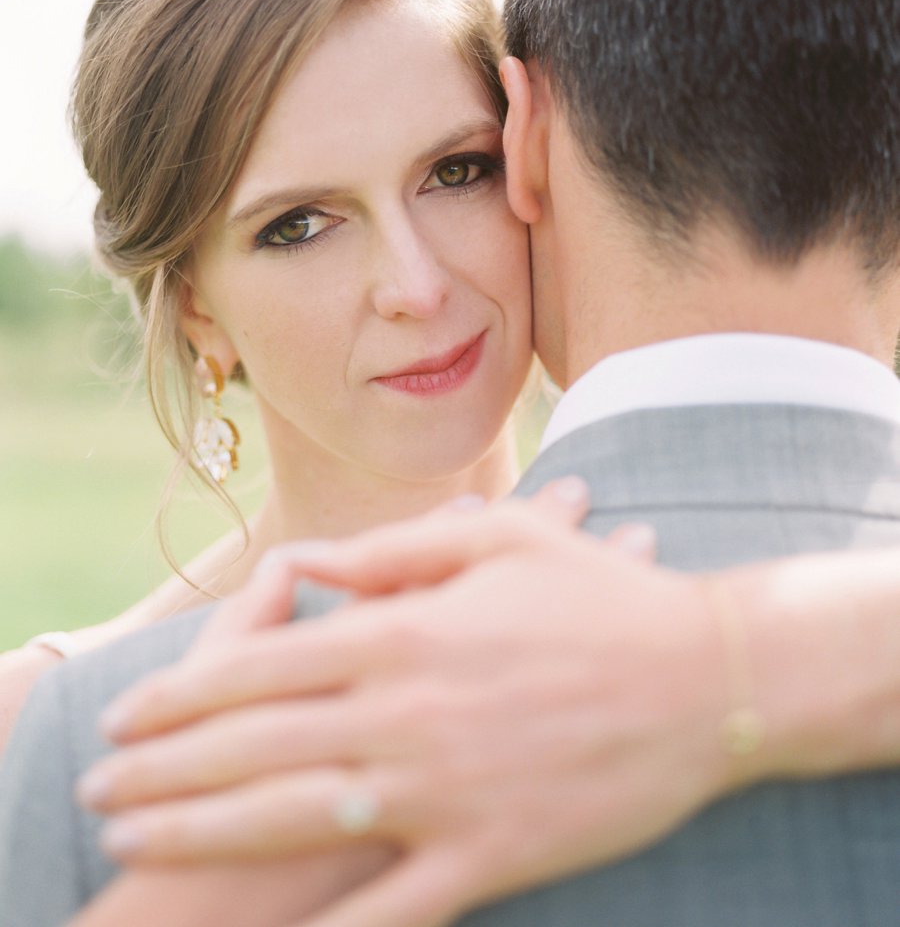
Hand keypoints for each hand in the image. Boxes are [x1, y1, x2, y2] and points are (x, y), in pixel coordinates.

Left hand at [78, 482, 730, 926]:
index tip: (124, 714)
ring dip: (205, 837)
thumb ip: (394, 550)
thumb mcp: (500, 544)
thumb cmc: (599, 598)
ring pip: (296, 819)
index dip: (179, 693)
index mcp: (405, 634)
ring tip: (139, 844)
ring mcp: (446, 791)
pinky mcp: (491, 856)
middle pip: (255, 745)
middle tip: (99, 792)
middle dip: (163, 772)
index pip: (261, 665)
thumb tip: (308, 559)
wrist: (705, 681)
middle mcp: (408, 714)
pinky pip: (395, 908)